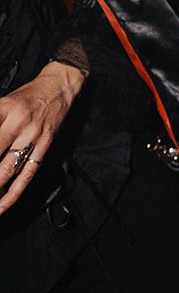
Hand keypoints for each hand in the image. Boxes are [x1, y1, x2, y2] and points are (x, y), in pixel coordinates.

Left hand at [0, 61, 85, 215]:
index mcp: (4, 108)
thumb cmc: (28, 96)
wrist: (59, 87)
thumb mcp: (2, 101)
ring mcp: (32, 136)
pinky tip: (2, 205)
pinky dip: (13, 193)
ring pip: (7, 169)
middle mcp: (17, 123)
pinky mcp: (44, 147)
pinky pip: (27, 175)